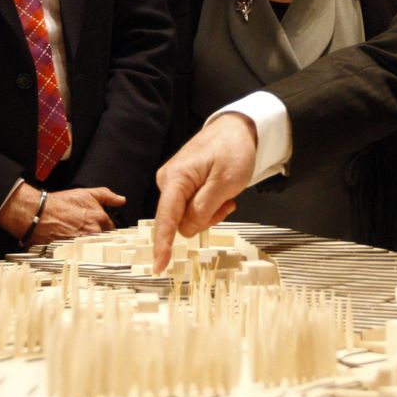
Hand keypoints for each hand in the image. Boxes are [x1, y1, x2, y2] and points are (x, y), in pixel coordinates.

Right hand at [0, 184, 123, 245]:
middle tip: (86, 232)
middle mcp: (94, 234)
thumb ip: (107, 196)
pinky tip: (71, 246)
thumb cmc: (59, 204)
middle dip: (98, 236)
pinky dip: (79, 252)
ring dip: (89, 246)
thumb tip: (120, 200)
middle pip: (103, 239)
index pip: (112, 228)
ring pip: (93, 248)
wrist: (38, 214)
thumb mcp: (86, 193)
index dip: (105, 227)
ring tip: (77, 239)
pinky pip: (82, 255)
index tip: (99, 227)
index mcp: (100, 220)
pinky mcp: (73, 254)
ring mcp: (84, 245)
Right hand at [151, 113, 256, 272]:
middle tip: (227, 203)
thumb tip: (186, 229)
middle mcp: (167, 182)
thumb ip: (204, 208)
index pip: (166, 218)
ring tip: (226, 195)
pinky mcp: (181, 186)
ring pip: (188, 217)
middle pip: (180, 221)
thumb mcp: (225, 182)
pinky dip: (208, 207)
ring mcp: (173, 184)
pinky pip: (191, 209)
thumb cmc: (233, 151)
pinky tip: (221, 195)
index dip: (162, 244)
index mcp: (175, 179)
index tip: (159, 266)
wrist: (237, 130)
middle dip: (204, 219)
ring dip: (209, 213)